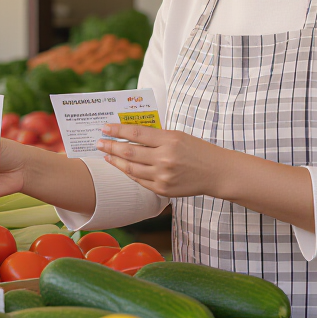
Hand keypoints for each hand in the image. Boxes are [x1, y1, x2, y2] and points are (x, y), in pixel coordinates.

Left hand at [96, 124, 226, 197]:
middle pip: (129, 151)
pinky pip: (139, 181)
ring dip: (116, 161)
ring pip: (131, 168)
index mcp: (169, 140)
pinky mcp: (163, 190)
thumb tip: (130, 133)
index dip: (118, 130)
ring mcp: (163, 176)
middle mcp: (165, 159)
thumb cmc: (197, 150)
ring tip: (107, 155)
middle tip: (99, 142)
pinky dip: (128, 173)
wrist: (216, 173)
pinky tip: (122, 167)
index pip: (137, 133)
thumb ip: (156, 136)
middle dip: (111, 146)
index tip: (105, 127)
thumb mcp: (178, 136)